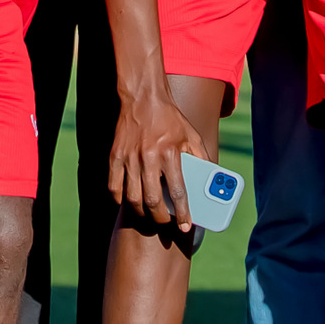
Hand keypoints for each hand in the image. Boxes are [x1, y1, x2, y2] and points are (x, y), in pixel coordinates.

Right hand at [108, 85, 207, 227]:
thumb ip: (202, 158)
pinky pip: (114, 186)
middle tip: (165, 221)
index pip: (178, 192)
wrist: (143, 97)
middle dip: (160, 218)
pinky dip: (119, 199)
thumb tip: (211, 180)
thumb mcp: (192, 135)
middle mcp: (149, 157)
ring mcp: (129, 157)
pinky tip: (128, 201)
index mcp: (170, 152)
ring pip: (131, 198)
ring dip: (141, 212)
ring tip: (148, 213)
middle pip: (152, 200)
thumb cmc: (170, 118)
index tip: (185, 226)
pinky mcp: (115, 155)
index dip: (182, 213)